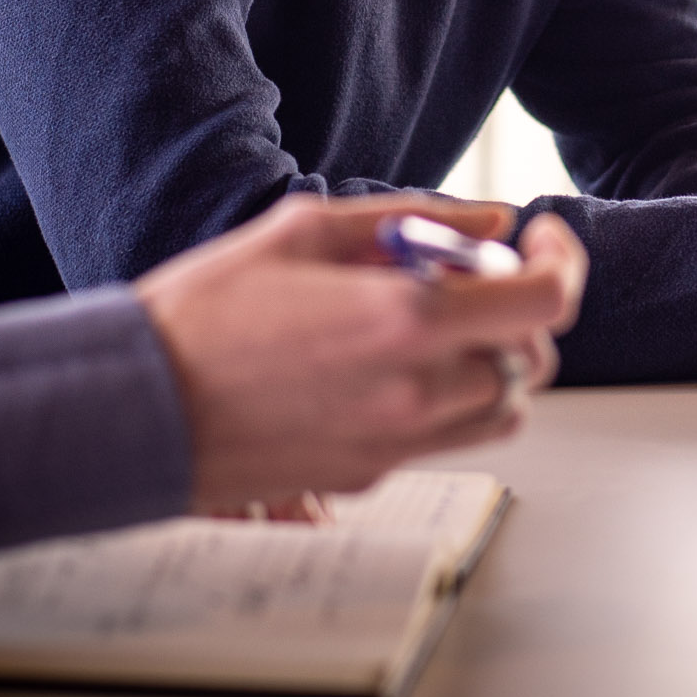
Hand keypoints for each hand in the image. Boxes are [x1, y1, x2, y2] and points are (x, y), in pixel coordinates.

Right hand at [136, 195, 586, 512]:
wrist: (134, 408)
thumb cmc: (203, 313)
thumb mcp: (303, 230)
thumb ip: (411, 220)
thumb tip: (488, 221)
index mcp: (404, 321)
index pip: (545, 302)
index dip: (563, 262)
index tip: (542, 240)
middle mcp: (414, 392)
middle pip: (531, 360)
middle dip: (516, 313)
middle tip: (467, 280)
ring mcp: (394, 443)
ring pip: (501, 410)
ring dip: (489, 365)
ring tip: (429, 327)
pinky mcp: (368, 475)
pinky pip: (445, 441)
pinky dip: (444, 403)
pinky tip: (385, 369)